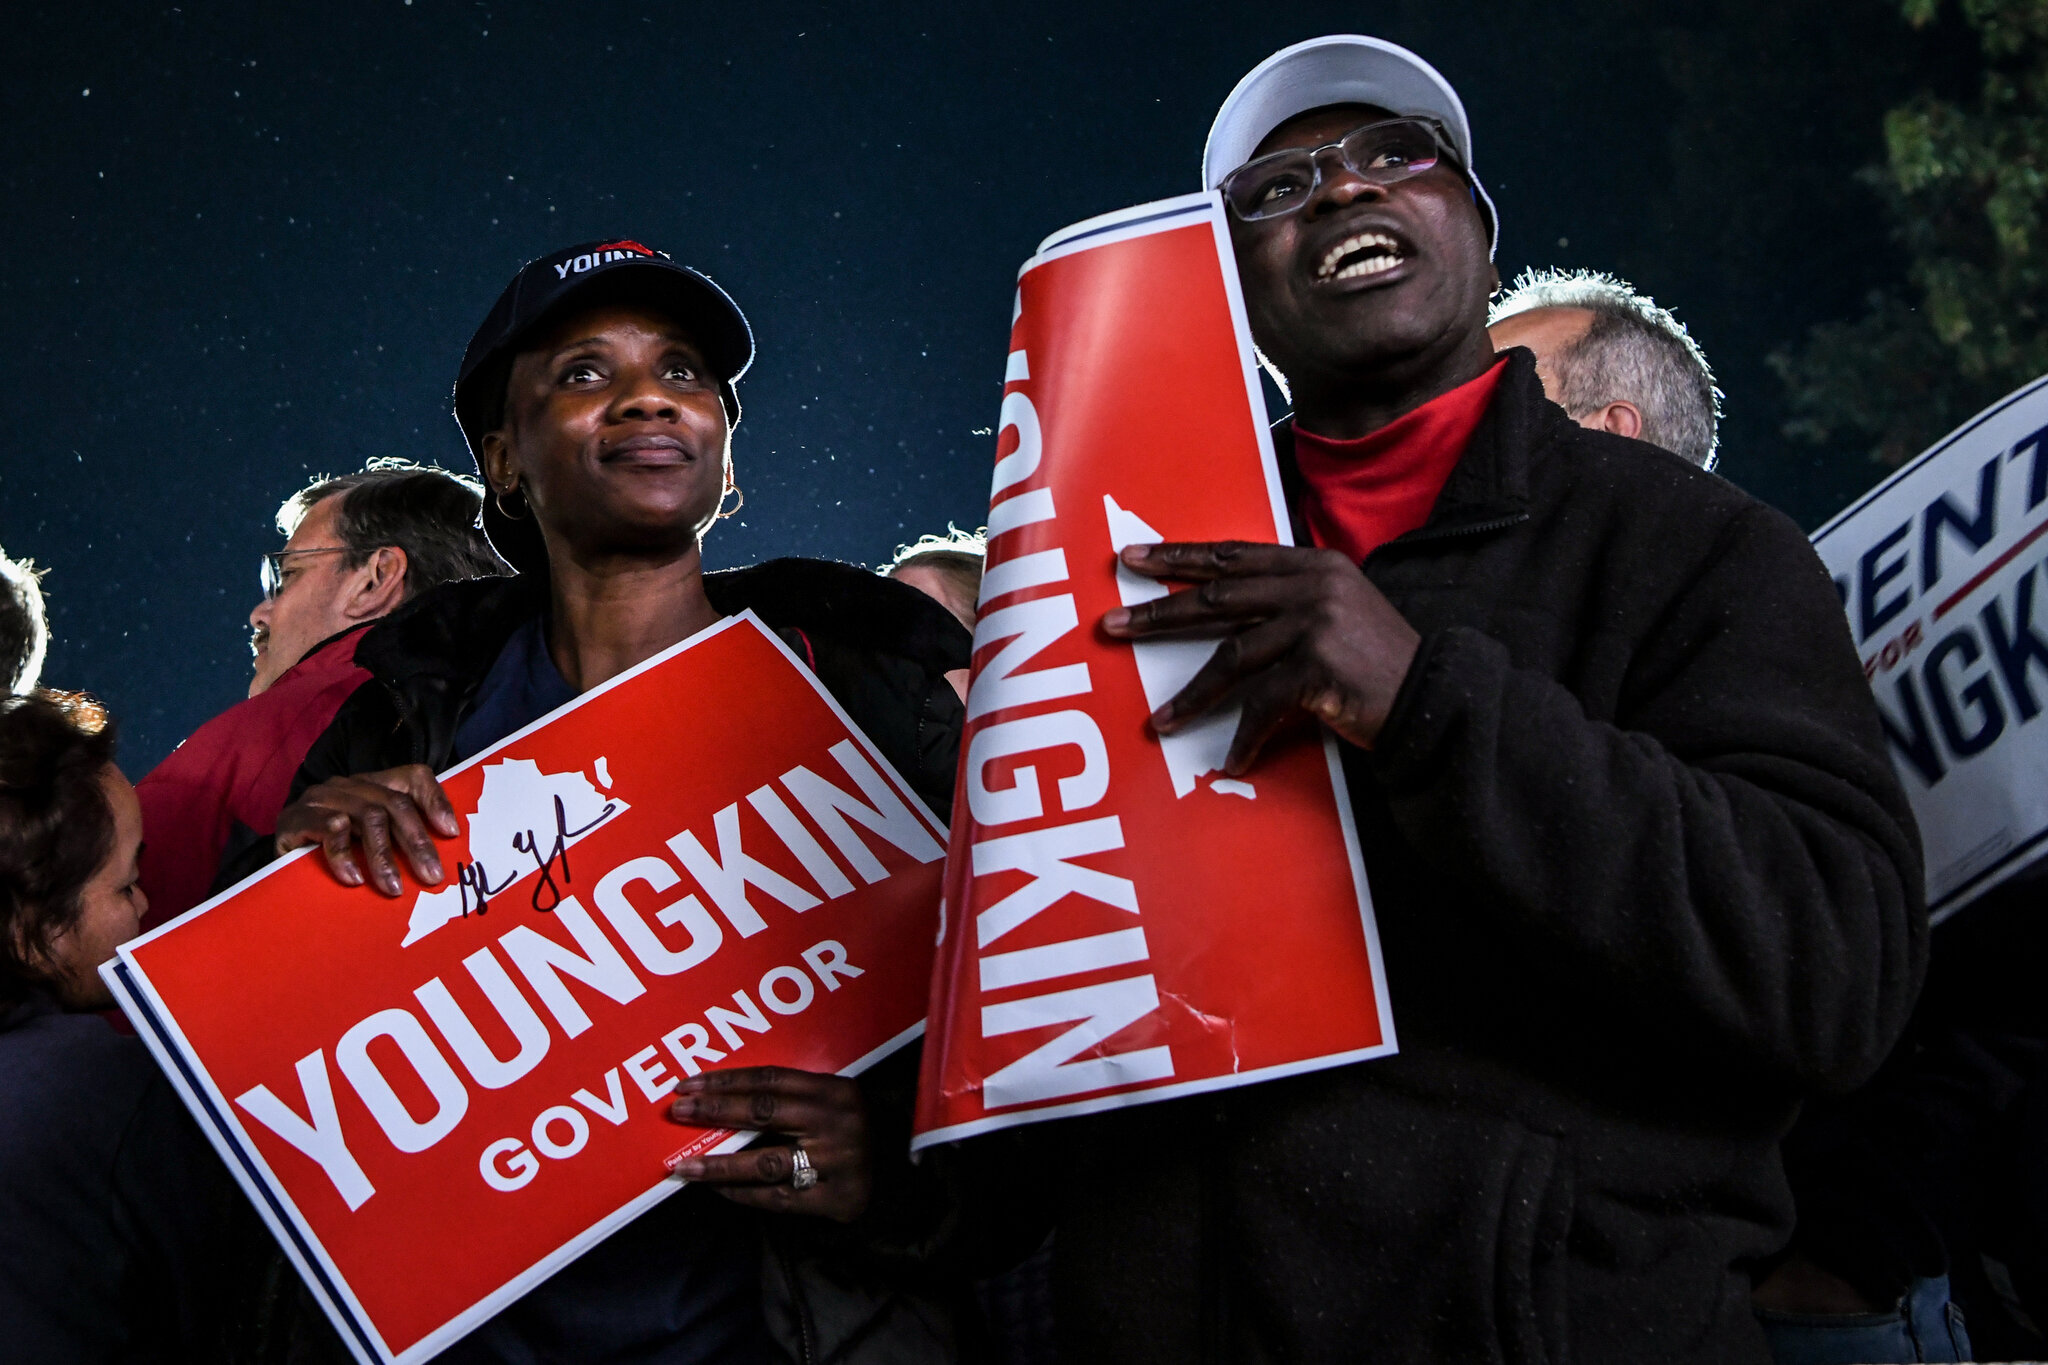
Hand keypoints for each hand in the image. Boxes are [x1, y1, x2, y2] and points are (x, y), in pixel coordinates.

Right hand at [273, 765, 459, 895]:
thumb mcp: (374, 844)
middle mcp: (348, 785)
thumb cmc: (334, 855)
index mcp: (372, 784)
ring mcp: (321, 798)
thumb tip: (443, 855)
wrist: (278, 864)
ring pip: (368, 816)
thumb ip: (404, 839)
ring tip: (393, 888)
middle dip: (417, 842)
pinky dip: (346, 857)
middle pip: (394, 804)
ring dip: (384, 857)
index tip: (452, 834)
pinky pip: (330, 829)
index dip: (436, 801)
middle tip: (431, 876)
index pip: (413, 777)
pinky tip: (354, 880)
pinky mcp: (295, 818)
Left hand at [667, 1066, 870, 1222]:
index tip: (688, 1085)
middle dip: (715, 1112)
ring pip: (765, 1162)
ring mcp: (838, 1163)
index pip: (770, 1079)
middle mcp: (838, 1123)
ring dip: (718, 1165)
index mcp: (835, 1090)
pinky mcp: (836, 1199)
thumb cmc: (851, 1132)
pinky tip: (716, 1189)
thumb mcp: (831, 1103)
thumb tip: (721, 1098)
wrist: (900, 1175)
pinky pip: (778, 1198)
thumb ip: (791, 1099)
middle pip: (764, 1113)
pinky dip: (743, 1194)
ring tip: (682, 1168)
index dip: (726, 1081)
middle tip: (677, 1113)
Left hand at [1101, 541, 1420, 770]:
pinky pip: (1264, 704)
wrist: (1436, 700)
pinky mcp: (1321, 667)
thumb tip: (1226, 609)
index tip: (1135, 560)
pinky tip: (1230, 761)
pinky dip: (1244, 736)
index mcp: (1314, 565)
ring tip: (1159, 722)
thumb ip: (1290, 603)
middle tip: (1112, 624)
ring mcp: (1317, 623)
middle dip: (1159, 613)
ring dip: (1192, 696)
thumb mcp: (1339, 614)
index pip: (1234, 555)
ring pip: (1232, 657)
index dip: (1181, 557)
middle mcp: (1313, 585)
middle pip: (1218, 597)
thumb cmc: (1381, 666)